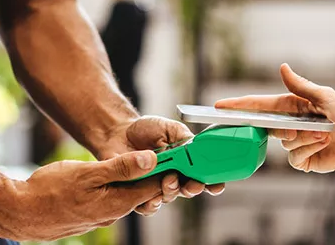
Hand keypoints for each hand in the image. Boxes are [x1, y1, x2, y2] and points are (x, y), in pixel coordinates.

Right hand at [0, 150, 165, 240]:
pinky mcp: (90, 216)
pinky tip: (112, 174)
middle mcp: (113, 214)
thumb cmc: (49, 189)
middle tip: (160, 152)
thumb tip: (152, 160)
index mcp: (118, 203)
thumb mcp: (87, 172)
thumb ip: (120, 167)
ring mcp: (101, 217)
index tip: (175, 153)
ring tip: (139, 159)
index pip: (154, 187)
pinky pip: (110, 200)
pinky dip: (116, 187)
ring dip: (134, 180)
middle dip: (153, 175)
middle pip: (142, 192)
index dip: (167, 170)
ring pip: (126, 196)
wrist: (18, 212)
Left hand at [98, 116, 224, 214]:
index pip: (204, 176)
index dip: (213, 183)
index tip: (216, 185)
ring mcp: (157, 186)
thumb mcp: (169, 128)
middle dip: (192, 189)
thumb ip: (183, 138)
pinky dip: (150, 204)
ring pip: (169, 197)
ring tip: (168, 182)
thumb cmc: (146, 130)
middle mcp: (175, 177)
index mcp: (187, 162)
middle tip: (191, 184)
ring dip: (171, 192)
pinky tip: (150, 197)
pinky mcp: (138, 194)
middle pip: (189, 190)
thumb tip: (194, 147)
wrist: (118, 133)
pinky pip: (147, 206)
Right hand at [214, 64, 334, 178]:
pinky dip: (310, 148)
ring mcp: (292, 142)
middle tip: (298, 128)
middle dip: (283, 127)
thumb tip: (282, 68)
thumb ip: (301, 86)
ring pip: (285, 141)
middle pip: (268, 126)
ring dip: (307, 137)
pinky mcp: (299, 159)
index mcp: (291, 106)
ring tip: (325, 133)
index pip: (260, 105)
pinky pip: (294, 155)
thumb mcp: (324, 97)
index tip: (220, 106)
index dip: (239, 105)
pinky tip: (323, 144)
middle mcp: (289, 124)